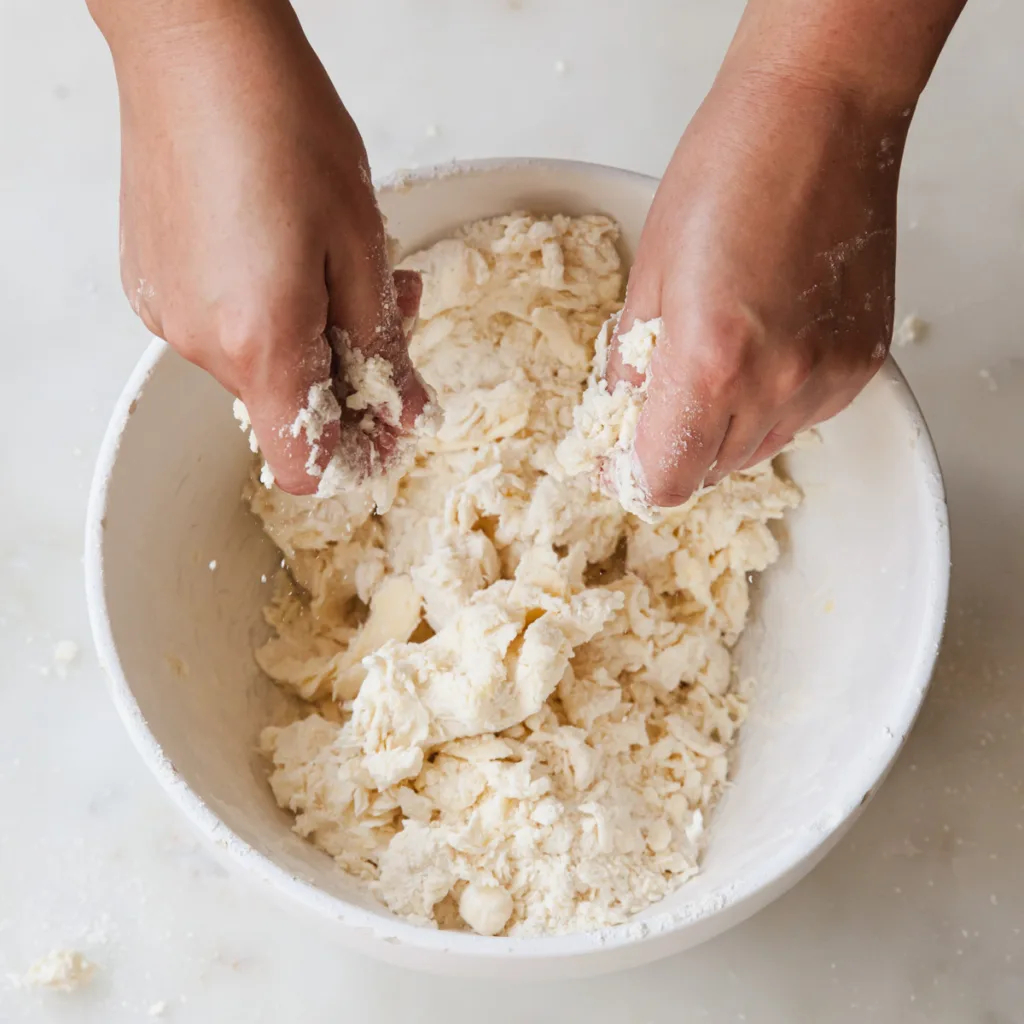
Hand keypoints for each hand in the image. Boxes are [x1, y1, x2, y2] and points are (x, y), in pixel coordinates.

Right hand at [101, 0, 427, 492]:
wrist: (195, 47)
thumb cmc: (286, 131)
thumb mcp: (362, 247)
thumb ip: (381, 346)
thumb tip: (405, 411)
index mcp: (261, 346)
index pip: (303, 467)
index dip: (353, 456)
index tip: (385, 418)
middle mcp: (204, 346)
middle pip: (287, 409)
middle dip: (346, 373)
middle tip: (389, 308)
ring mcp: (170, 315)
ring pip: (258, 364)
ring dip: (309, 333)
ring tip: (341, 260)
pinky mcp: (152, 284)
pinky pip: (221, 326)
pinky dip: (262, 308)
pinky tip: (283, 245)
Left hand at [609, 64, 909, 506]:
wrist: (819, 118)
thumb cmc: (726, 174)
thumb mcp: (648, 275)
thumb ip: (631, 365)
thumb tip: (620, 417)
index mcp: (710, 365)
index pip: (666, 480)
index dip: (634, 477)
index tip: (619, 458)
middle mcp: (776, 386)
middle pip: (710, 472)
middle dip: (675, 449)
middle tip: (659, 402)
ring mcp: (828, 378)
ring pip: (758, 450)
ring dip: (724, 430)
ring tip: (716, 362)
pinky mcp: (862, 364)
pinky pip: (802, 418)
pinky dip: (772, 404)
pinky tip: (763, 348)